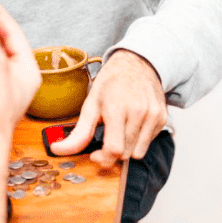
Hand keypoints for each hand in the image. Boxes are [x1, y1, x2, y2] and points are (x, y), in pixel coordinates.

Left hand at [50, 49, 166, 166]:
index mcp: (116, 108)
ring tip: (120, 129)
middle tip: (106, 137)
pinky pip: (149, 143)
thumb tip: (58, 150)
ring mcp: (153, 115)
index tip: (96, 155)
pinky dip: (138, 139)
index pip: (114, 149)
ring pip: (138, 152)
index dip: (103, 158)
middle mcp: (138, 112)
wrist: (137, 64)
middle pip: (125, 153)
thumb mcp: (90, 104)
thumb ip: (78, 133)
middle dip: (112, 152)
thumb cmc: (111, 83)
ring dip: (126, 147)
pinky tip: (132, 123)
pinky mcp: (162, 117)